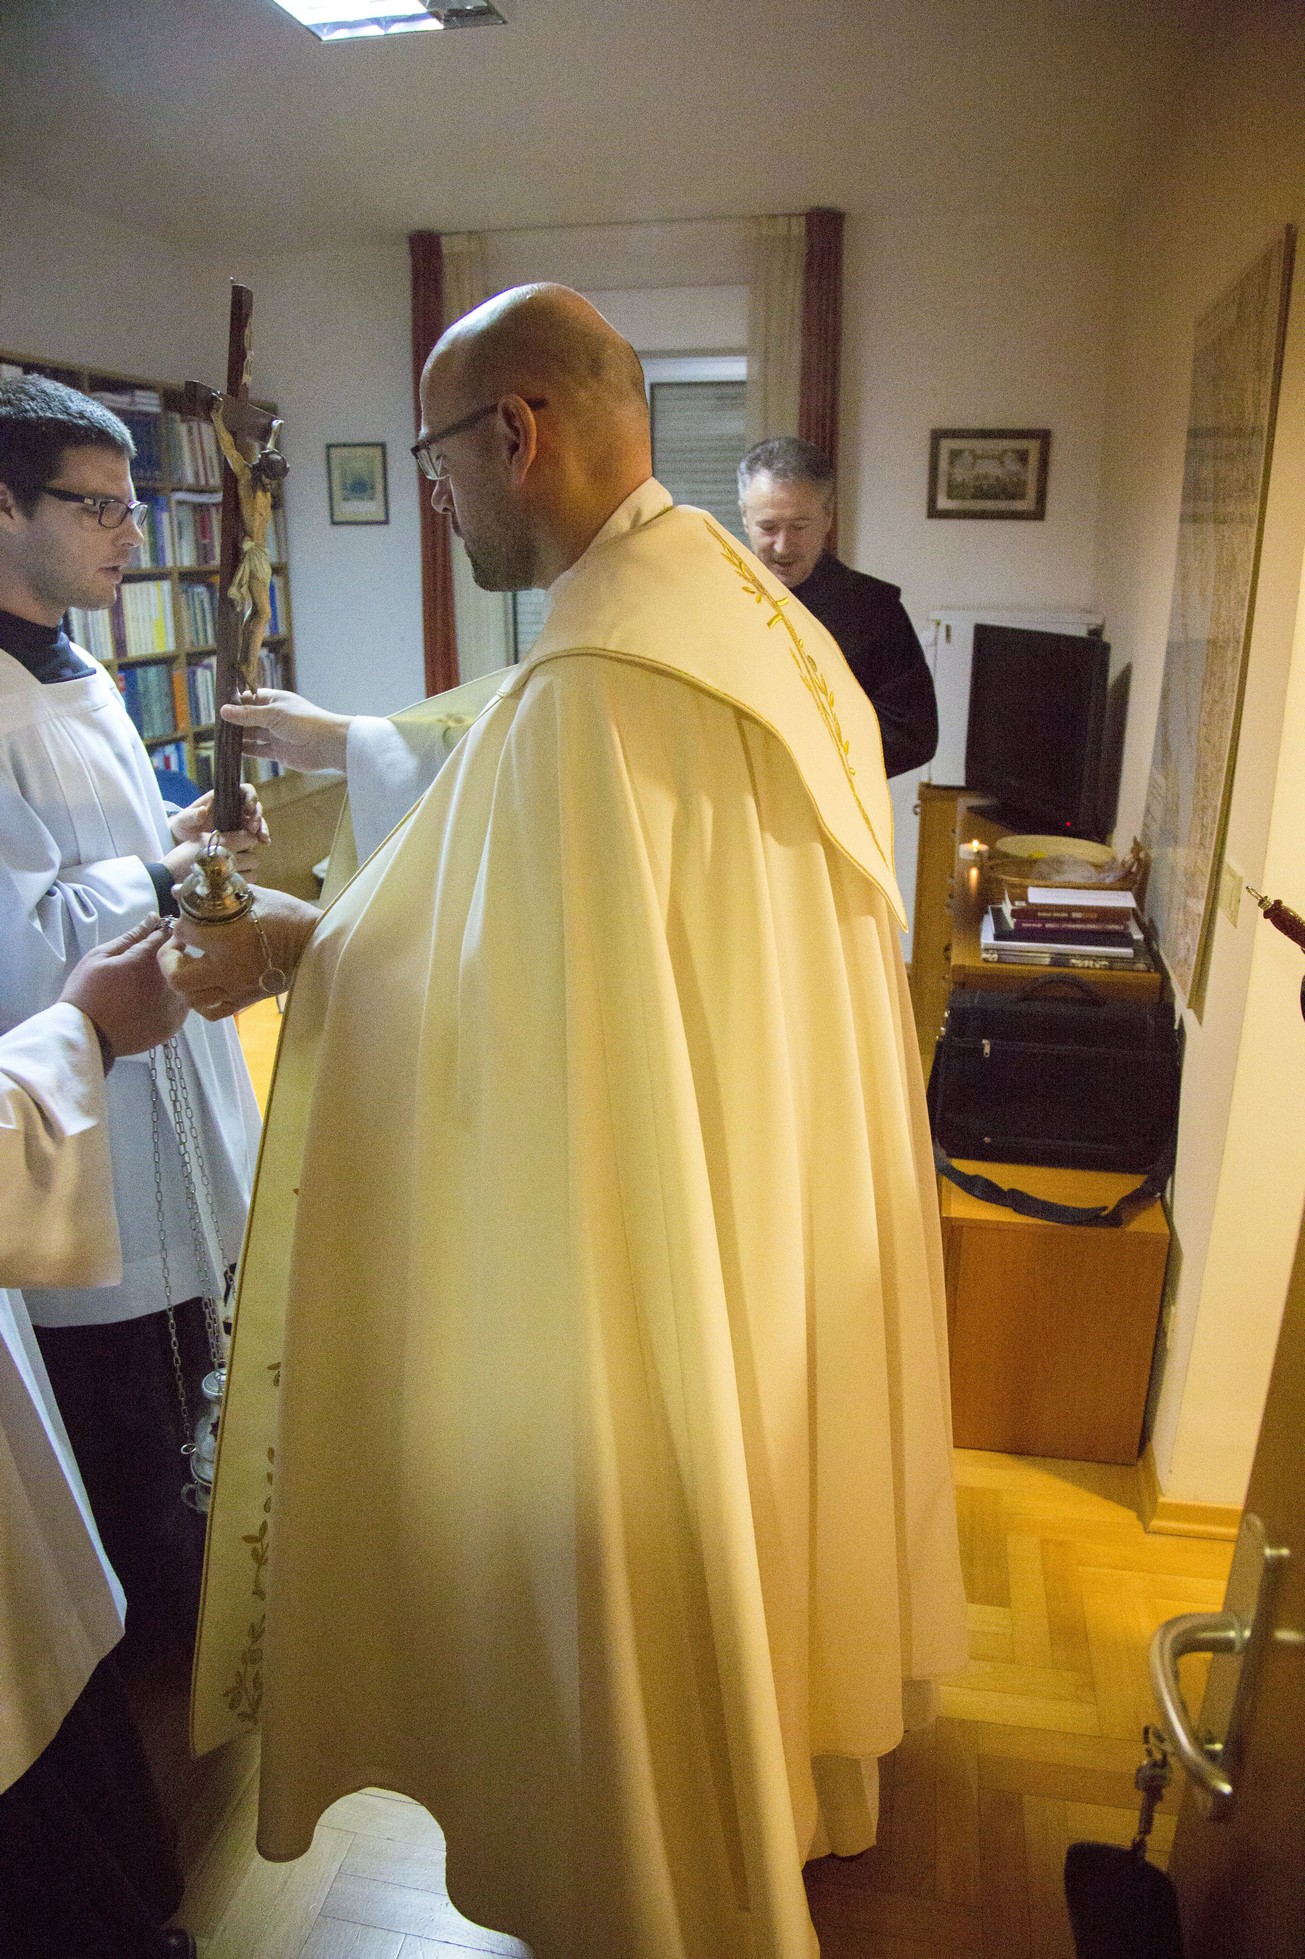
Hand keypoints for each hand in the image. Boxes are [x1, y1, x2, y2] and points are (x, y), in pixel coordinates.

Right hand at [61, 918, 187, 1061]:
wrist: (85, 1035)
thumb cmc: (87, 992)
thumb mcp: (100, 956)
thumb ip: (131, 937)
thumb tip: (152, 919)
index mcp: (147, 961)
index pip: (169, 935)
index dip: (166, 931)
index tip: (160, 932)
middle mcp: (165, 982)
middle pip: (183, 958)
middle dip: (173, 953)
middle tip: (151, 961)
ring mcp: (172, 1006)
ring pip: (186, 982)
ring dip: (176, 977)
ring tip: (150, 983)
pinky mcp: (174, 1024)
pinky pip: (183, 1004)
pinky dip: (174, 999)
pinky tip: (154, 1001)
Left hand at [158, 887, 320, 1020]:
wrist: (317, 943)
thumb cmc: (287, 915)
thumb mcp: (252, 896)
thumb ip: (215, 894)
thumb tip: (179, 890)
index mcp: (228, 939)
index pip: (184, 933)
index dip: (180, 924)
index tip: (188, 919)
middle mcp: (228, 969)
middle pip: (177, 977)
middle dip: (168, 960)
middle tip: (177, 947)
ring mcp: (236, 988)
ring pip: (191, 998)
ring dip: (183, 981)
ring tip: (188, 965)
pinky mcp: (245, 1000)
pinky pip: (212, 1011)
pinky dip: (201, 1002)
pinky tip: (205, 985)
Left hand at [169, 782, 268, 848]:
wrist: (184, 842)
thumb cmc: (183, 827)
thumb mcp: (182, 821)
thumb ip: (190, 816)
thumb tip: (203, 810)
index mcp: (222, 798)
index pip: (243, 790)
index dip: (250, 796)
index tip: (249, 809)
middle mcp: (234, 807)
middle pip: (254, 805)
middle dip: (258, 816)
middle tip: (254, 829)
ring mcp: (239, 820)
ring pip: (257, 820)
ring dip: (262, 828)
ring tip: (263, 840)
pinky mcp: (241, 833)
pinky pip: (255, 833)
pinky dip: (261, 837)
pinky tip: (265, 844)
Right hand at [219, 688, 351, 773]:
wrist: (327, 745)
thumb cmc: (304, 722)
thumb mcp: (273, 714)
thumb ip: (248, 715)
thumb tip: (223, 711)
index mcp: (275, 700)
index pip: (250, 698)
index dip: (235, 702)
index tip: (218, 706)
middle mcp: (274, 716)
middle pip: (249, 718)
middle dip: (234, 721)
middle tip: (213, 725)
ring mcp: (276, 735)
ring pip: (252, 735)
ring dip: (238, 737)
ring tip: (218, 738)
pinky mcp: (278, 752)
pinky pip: (258, 750)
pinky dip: (246, 751)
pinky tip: (232, 751)